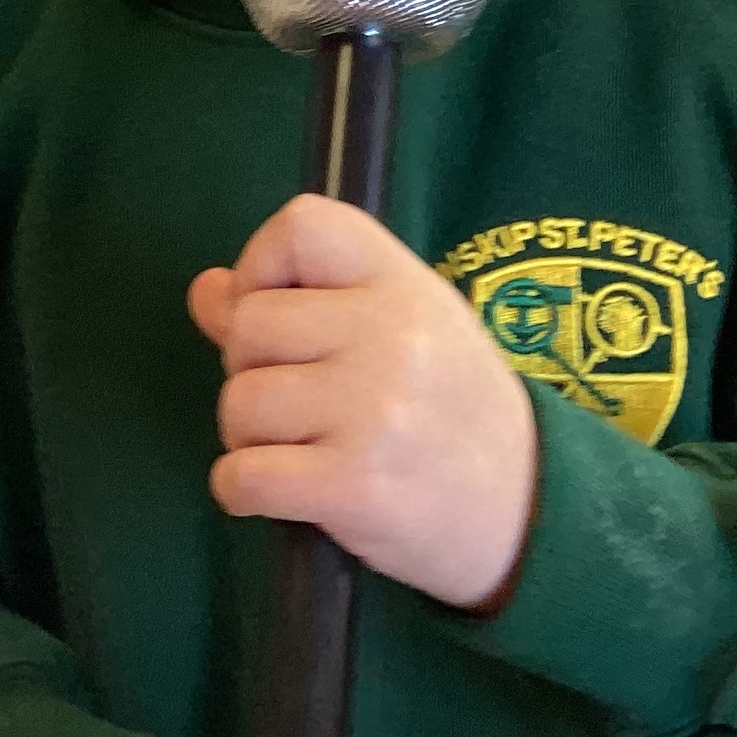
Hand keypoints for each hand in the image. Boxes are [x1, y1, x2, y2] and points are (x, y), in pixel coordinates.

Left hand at [188, 195, 536, 610]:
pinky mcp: (354, 488)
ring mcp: (372, 411)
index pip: (302, 225)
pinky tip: (280, 491)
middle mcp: (388, 335)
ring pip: (240, 403)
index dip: (260, 264)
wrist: (528, 511)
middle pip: (249, 325)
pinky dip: (241, 489)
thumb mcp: (400, 329)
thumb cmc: (451, 408)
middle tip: (294, 399)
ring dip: (247, 436)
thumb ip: (307, 302)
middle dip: (249, 367)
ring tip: (298, 448)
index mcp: (402, 283)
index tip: (272, 306)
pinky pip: (243, 475)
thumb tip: (208, 291)